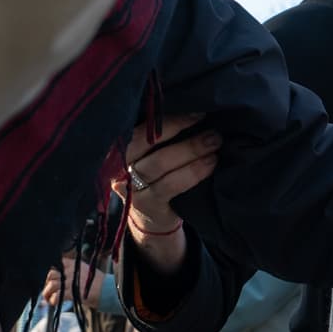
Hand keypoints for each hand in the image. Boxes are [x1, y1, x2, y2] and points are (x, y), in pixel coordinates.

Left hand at [40, 253, 103, 309]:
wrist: (107, 290)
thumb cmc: (95, 282)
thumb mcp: (82, 270)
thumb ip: (69, 271)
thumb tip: (54, 278)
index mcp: (72, 263)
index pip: (54, 264)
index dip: (48, 274)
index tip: (47, 280)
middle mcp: (71, 270)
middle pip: (50, 274)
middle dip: (46, 284)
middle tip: (47, 291)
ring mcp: (72, 281)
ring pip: (51, 285)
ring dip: (47, 294)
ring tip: (48, 299)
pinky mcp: (73, 292)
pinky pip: (57, 296)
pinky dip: (53, 300)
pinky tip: (55, 303)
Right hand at [112, 115, 221, 273]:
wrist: (153, 220)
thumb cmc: (156, 179)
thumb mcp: (151, 155)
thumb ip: (159, 137)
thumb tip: (193, 111)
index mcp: (120, 147)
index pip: (140, 126)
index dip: (167, 117)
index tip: (195, 111)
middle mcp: (119, 165)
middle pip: (146, 141)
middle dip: (179, 128)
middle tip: (207, 123)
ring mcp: (129, 186)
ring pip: (159, 163)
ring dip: (190, 151)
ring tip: (213, 144)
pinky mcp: (145, 204)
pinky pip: (169, 185)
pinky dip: (192, 173)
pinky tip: (209, 165)